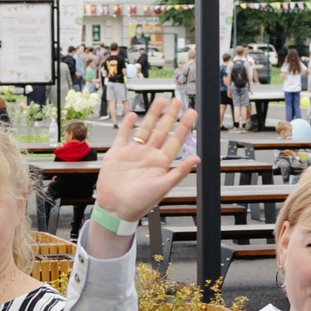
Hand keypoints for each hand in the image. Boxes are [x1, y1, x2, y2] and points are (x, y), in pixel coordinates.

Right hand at [92, 99, 198, 222]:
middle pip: (162, 131)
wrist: (114, 209)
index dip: (184, 126)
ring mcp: (133, 153)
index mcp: (160, 163)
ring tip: (160, 101)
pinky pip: (123, 136)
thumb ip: (179, 171)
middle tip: (178, 101)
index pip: (176, 141)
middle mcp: (148, 156)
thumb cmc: (138, 203)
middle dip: (170, 115)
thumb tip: (196, 159)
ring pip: (145, 129)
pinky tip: (133, 115)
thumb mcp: (162, 187)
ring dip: (153, 115)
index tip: (191, 114)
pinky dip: (127, 125)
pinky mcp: (117, 154)